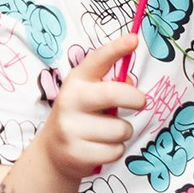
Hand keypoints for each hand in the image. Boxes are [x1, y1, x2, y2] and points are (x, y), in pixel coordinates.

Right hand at [34, 35, 145, 180]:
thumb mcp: (90, 95)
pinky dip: (116, 151)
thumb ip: (111, 85)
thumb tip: (131, 82)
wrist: (53, 152)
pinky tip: (101, 148)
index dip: (116, 48)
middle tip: (140, 103)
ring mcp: (71, 128)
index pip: (97, 60)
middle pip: (113, 94)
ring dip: (124, 132)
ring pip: (120, 129)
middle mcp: (70, 100)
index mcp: (77, 81)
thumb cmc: (81, 116)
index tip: (134, 40)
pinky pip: (116, 151)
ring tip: (109, 133)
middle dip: (135, 99)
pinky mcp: (77, 153)